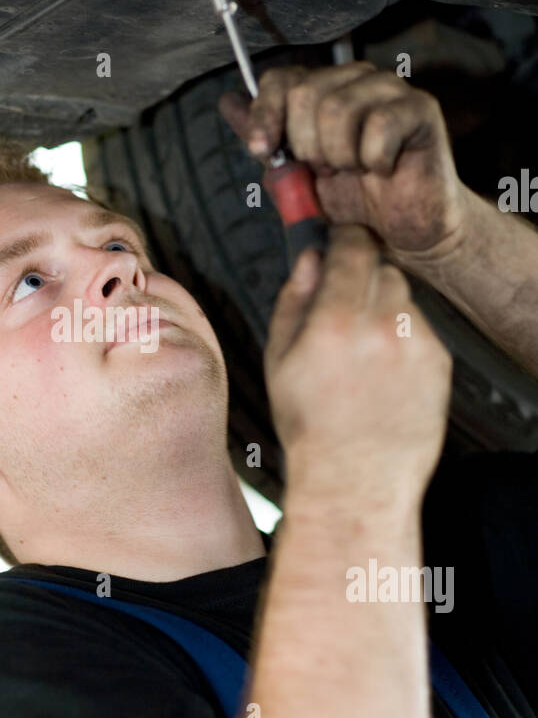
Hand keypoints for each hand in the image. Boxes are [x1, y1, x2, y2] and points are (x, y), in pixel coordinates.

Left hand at [219, 62, 469, 269]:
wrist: (402, 233)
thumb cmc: (352, 202)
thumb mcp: (295, 175)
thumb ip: (266, 141)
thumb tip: (227, 102)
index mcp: (323, 89)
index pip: (280, 79)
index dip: (265, 115)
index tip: (263, 151)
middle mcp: (354, 79)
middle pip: (304, 93)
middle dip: (307, 146)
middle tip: (328, 170)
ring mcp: (389, 89)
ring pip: (338, 108)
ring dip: (340, 155)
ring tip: (355, 170)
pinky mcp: (420, 107)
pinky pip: (379, 124)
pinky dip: (374, 159)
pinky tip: (383, 169)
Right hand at [264, 226, 451, 501]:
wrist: (355, 478)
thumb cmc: (312, 427)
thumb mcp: (278, 360)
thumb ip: (293, 299)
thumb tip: (307, 258)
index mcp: (335, 322)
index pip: (352, 247)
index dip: (344, 238)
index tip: (339, 239)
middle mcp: (381, 327)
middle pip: (380, 268)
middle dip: (361, 278)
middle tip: (343, 307)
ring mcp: (415, 344)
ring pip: (402, 296)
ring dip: (383, 308)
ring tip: (361, 350)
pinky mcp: (438, 361)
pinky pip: (420, 327)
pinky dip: (402, 338)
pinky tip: (382, 371)